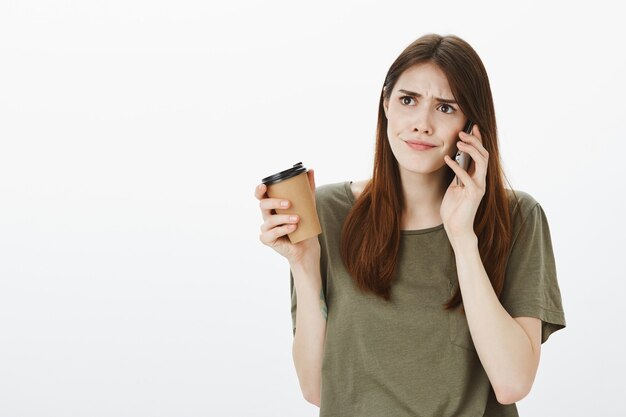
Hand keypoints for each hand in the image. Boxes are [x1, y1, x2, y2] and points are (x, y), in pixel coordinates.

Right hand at [255, 169, 320, 265]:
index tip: (264, 186)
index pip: (261, 196)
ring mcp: (266, 228)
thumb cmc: (304, 225)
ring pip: (269, 220)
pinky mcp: (267, 239)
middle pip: (263, 205)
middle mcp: (267, 216)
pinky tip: (293, 228)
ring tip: (297, 219)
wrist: (307, 246)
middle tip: (289, 203)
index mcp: (272, 206)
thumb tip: (310, 170)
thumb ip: (308, 189)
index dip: (259, 190)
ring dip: (283, 218)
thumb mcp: (308, 205)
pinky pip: (272, 233)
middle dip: (274, 202)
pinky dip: (283, 230)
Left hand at [441, 125, 488, 241]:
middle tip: (462, 132)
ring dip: (471, 149)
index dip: (478, 140)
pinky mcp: (474, 194)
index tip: (472, 127)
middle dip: (475, 141)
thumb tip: (456, 159)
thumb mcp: (454, 187)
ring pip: (482, 162)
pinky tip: (448, 159)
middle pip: (484, 154)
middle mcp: (481, 180)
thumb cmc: (454, 209)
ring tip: (459, 142)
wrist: (456, 228)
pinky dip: (457, 166)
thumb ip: (458, 174)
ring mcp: (479, 186)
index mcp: (477, 177)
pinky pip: (466, 176)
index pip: (481, 154)